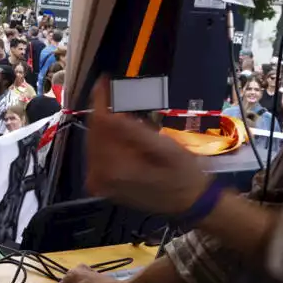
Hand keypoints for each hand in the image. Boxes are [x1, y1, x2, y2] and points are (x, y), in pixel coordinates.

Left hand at [85, 78, 209, 216]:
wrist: (188, 202)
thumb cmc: (183, 174)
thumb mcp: (166, 149)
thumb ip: (135, 132)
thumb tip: (110, 111)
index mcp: (113, 169)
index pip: (99, 126)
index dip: (101, 100)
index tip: (104, 80)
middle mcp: (98, 177)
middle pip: (94, 132)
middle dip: (107, 113)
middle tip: (121, 98)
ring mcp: (97, 182)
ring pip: (95, 140)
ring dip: (108, 126)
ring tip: (128, 119)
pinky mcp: (100, 183)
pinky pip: (98, 152)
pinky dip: (109, 140)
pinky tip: (125, 136)